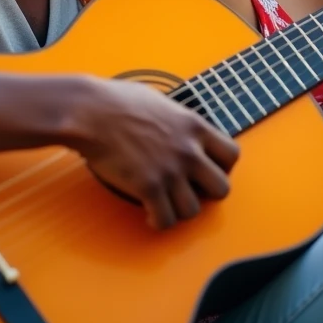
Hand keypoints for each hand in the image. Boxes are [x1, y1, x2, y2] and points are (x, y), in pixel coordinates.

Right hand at [70, 77, 239, 229]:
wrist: (91, 111)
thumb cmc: (117, 101)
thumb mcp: (161, 102)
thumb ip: (178, 120)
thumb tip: (180, 129)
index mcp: (194, 125)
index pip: (231, 154)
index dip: (222, 167)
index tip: (207, 170)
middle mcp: (188, 150)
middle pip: (221, 189)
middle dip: (206, 194)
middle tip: (188, 191)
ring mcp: (170, 171)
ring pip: (193, 210)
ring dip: (178, 210)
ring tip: (165, 204)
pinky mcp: (148, 188)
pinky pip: (165, 220)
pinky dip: (158, 222)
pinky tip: (149, 214)